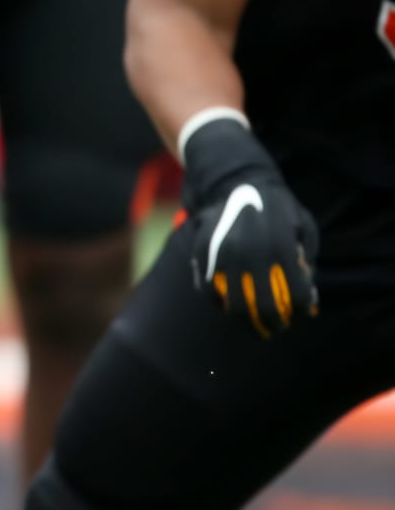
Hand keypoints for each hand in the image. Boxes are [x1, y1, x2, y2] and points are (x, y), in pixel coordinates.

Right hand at [181, 114, 318, 338]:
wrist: (235, 180)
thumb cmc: (277, 206)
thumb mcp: (303, 225)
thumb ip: (307, 259)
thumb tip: (307, 297)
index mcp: (282, 246)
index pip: (297, 295)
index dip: (301, 313)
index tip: (299, 318)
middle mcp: (252, 252)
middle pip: (263, 306)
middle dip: (272, 325)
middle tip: (273, 329)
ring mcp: (224, 253)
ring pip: (232, 303)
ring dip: (243, 319)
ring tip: (249, 322)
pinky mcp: (202, 252)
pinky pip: (206, 287)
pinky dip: (216, 301)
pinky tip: (225, 304)